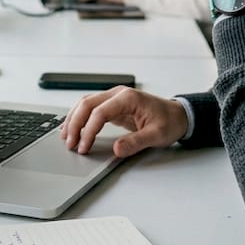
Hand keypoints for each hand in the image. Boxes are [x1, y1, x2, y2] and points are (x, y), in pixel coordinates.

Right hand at [61, 86, 187, 157]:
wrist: (178, 115)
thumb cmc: (169, 122)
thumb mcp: (157, 135)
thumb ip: (136, 142)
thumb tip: (117, 150)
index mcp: (128, 98)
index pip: (100, 112)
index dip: (89, 130)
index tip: (84, 147)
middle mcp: (118, 94)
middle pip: (87, 104)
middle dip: (75, 124)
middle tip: (69, 143)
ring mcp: (114, 98)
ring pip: (86, 104)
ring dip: (74, 119)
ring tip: (66, 137)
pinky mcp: (113, 105)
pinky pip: (91, 108)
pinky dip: (80, 118)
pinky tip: (74, 129)